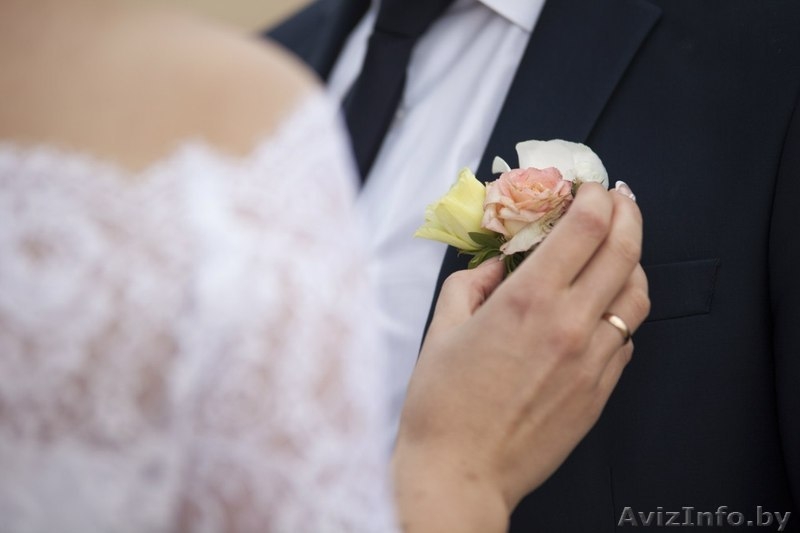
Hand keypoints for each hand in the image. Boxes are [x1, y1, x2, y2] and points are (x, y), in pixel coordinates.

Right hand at [392, 183, 649, 531]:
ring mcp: (592, 361)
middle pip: (624, 251)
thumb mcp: (442, 328)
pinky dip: (619, 314)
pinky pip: (626, 339)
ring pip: (637, 295)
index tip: (591, 187)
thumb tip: (498, 263)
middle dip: (627, 213)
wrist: (461, 472)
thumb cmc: (442, 405)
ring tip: (618, 252)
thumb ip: (472, 282)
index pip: (586, 227)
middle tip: (621, 200)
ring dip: (633, 263)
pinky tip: (599, 312)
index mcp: (528, 301)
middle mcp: (570, 325)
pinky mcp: (600, 391)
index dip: (596, 196)